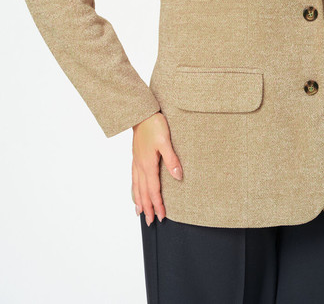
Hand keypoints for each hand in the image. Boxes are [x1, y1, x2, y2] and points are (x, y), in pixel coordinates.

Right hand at [131, 111, 182, 225]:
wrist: (141, 113)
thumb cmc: (154, 125)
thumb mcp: (166, 142)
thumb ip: (172, 160)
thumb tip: (178, 177)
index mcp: (148, 165)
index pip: (153, 190)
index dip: (158, 204)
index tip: (161, 216)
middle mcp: (140, 166)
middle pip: (143, 192)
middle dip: (147, 208)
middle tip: (150, 222)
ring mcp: (136, 162)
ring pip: (136, 186)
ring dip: (139, 201)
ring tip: (139, 213)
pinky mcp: (135, 157)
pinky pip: (133, 178)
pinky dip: (134, 189)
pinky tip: (134, 191)